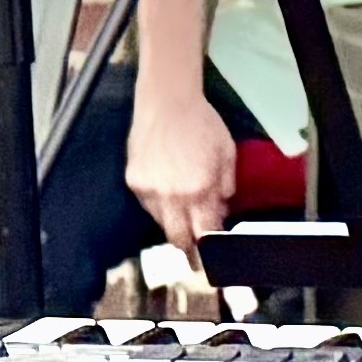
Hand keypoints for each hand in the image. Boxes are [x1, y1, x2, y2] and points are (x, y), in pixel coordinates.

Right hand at [124, 67, 238, 253]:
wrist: (166, 101)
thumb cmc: (202, 123)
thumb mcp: (228, 155)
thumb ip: (226, 189)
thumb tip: (221, 213)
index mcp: (200, 190)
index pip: (205, 236)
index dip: (210, 252)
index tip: (213, 261)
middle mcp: (173, 196)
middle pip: (178, 240)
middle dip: (188, 249)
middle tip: (195, 253)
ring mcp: (150, 190)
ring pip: (162, 223)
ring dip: (174, 221)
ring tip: (181, 204)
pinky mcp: (133, 182)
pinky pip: (147, 206)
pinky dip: (158, 204)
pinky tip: (166, 186)